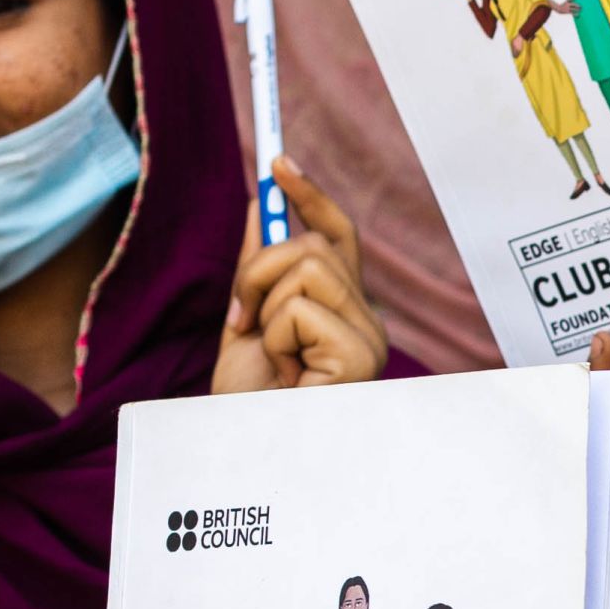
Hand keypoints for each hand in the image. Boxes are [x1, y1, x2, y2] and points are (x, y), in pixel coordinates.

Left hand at [215, 157, 390, 392]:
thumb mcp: (248, 317)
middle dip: (258, 270)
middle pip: (313, 246)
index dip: (311, 196)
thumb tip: (264, 201)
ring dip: (264, 304)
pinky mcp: (360, 356)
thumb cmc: (249, 398)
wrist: (246, 447)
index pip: (338, 237)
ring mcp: (369, 339)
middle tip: (241, 316)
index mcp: (343, 311)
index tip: (279, 162)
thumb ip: (260, 264)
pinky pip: (301, 307)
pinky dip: (275, 336)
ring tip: (267, 352)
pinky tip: (285, 372)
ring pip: (307, 267)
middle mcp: (366, 321)